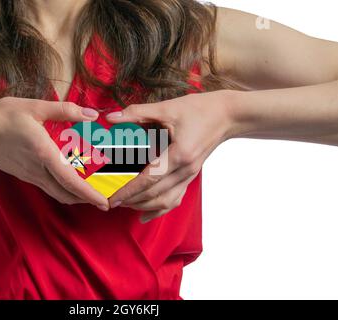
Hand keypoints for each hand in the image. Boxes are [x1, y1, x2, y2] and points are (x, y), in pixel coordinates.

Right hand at [0, 97, 108, 209]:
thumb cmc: (2, 116)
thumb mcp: (34, 107)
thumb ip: (65, 110)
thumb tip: (91, 114)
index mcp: (43, 153)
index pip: (70, 181)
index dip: (89, 194)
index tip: (104, 202)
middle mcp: (38, 170)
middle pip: (66, 194)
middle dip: (87, 200)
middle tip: (105, 199)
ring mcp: (30, 175)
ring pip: (57, 193)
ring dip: (75, 196)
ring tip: (92, 193)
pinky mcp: (25, 175)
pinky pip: (48, 187)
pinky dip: (63, 190)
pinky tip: (71, 181)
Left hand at [106, 90, 235, 221]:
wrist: (227, 115)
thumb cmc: (199, 109)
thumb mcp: (167, 108)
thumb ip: (137, 113)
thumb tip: (110, 117)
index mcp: (179, 154)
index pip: (149, 179)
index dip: (129, 190)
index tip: (112, 198)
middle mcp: (186, 170)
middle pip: (155, 194)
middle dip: (131, 200)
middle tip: (110, 201)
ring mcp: (190, 176)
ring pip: (165, 201)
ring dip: (143, 205)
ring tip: (123, 204)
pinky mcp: (190, 177)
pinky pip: (175, 199)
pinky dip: (159, 209)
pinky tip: (144, 216)